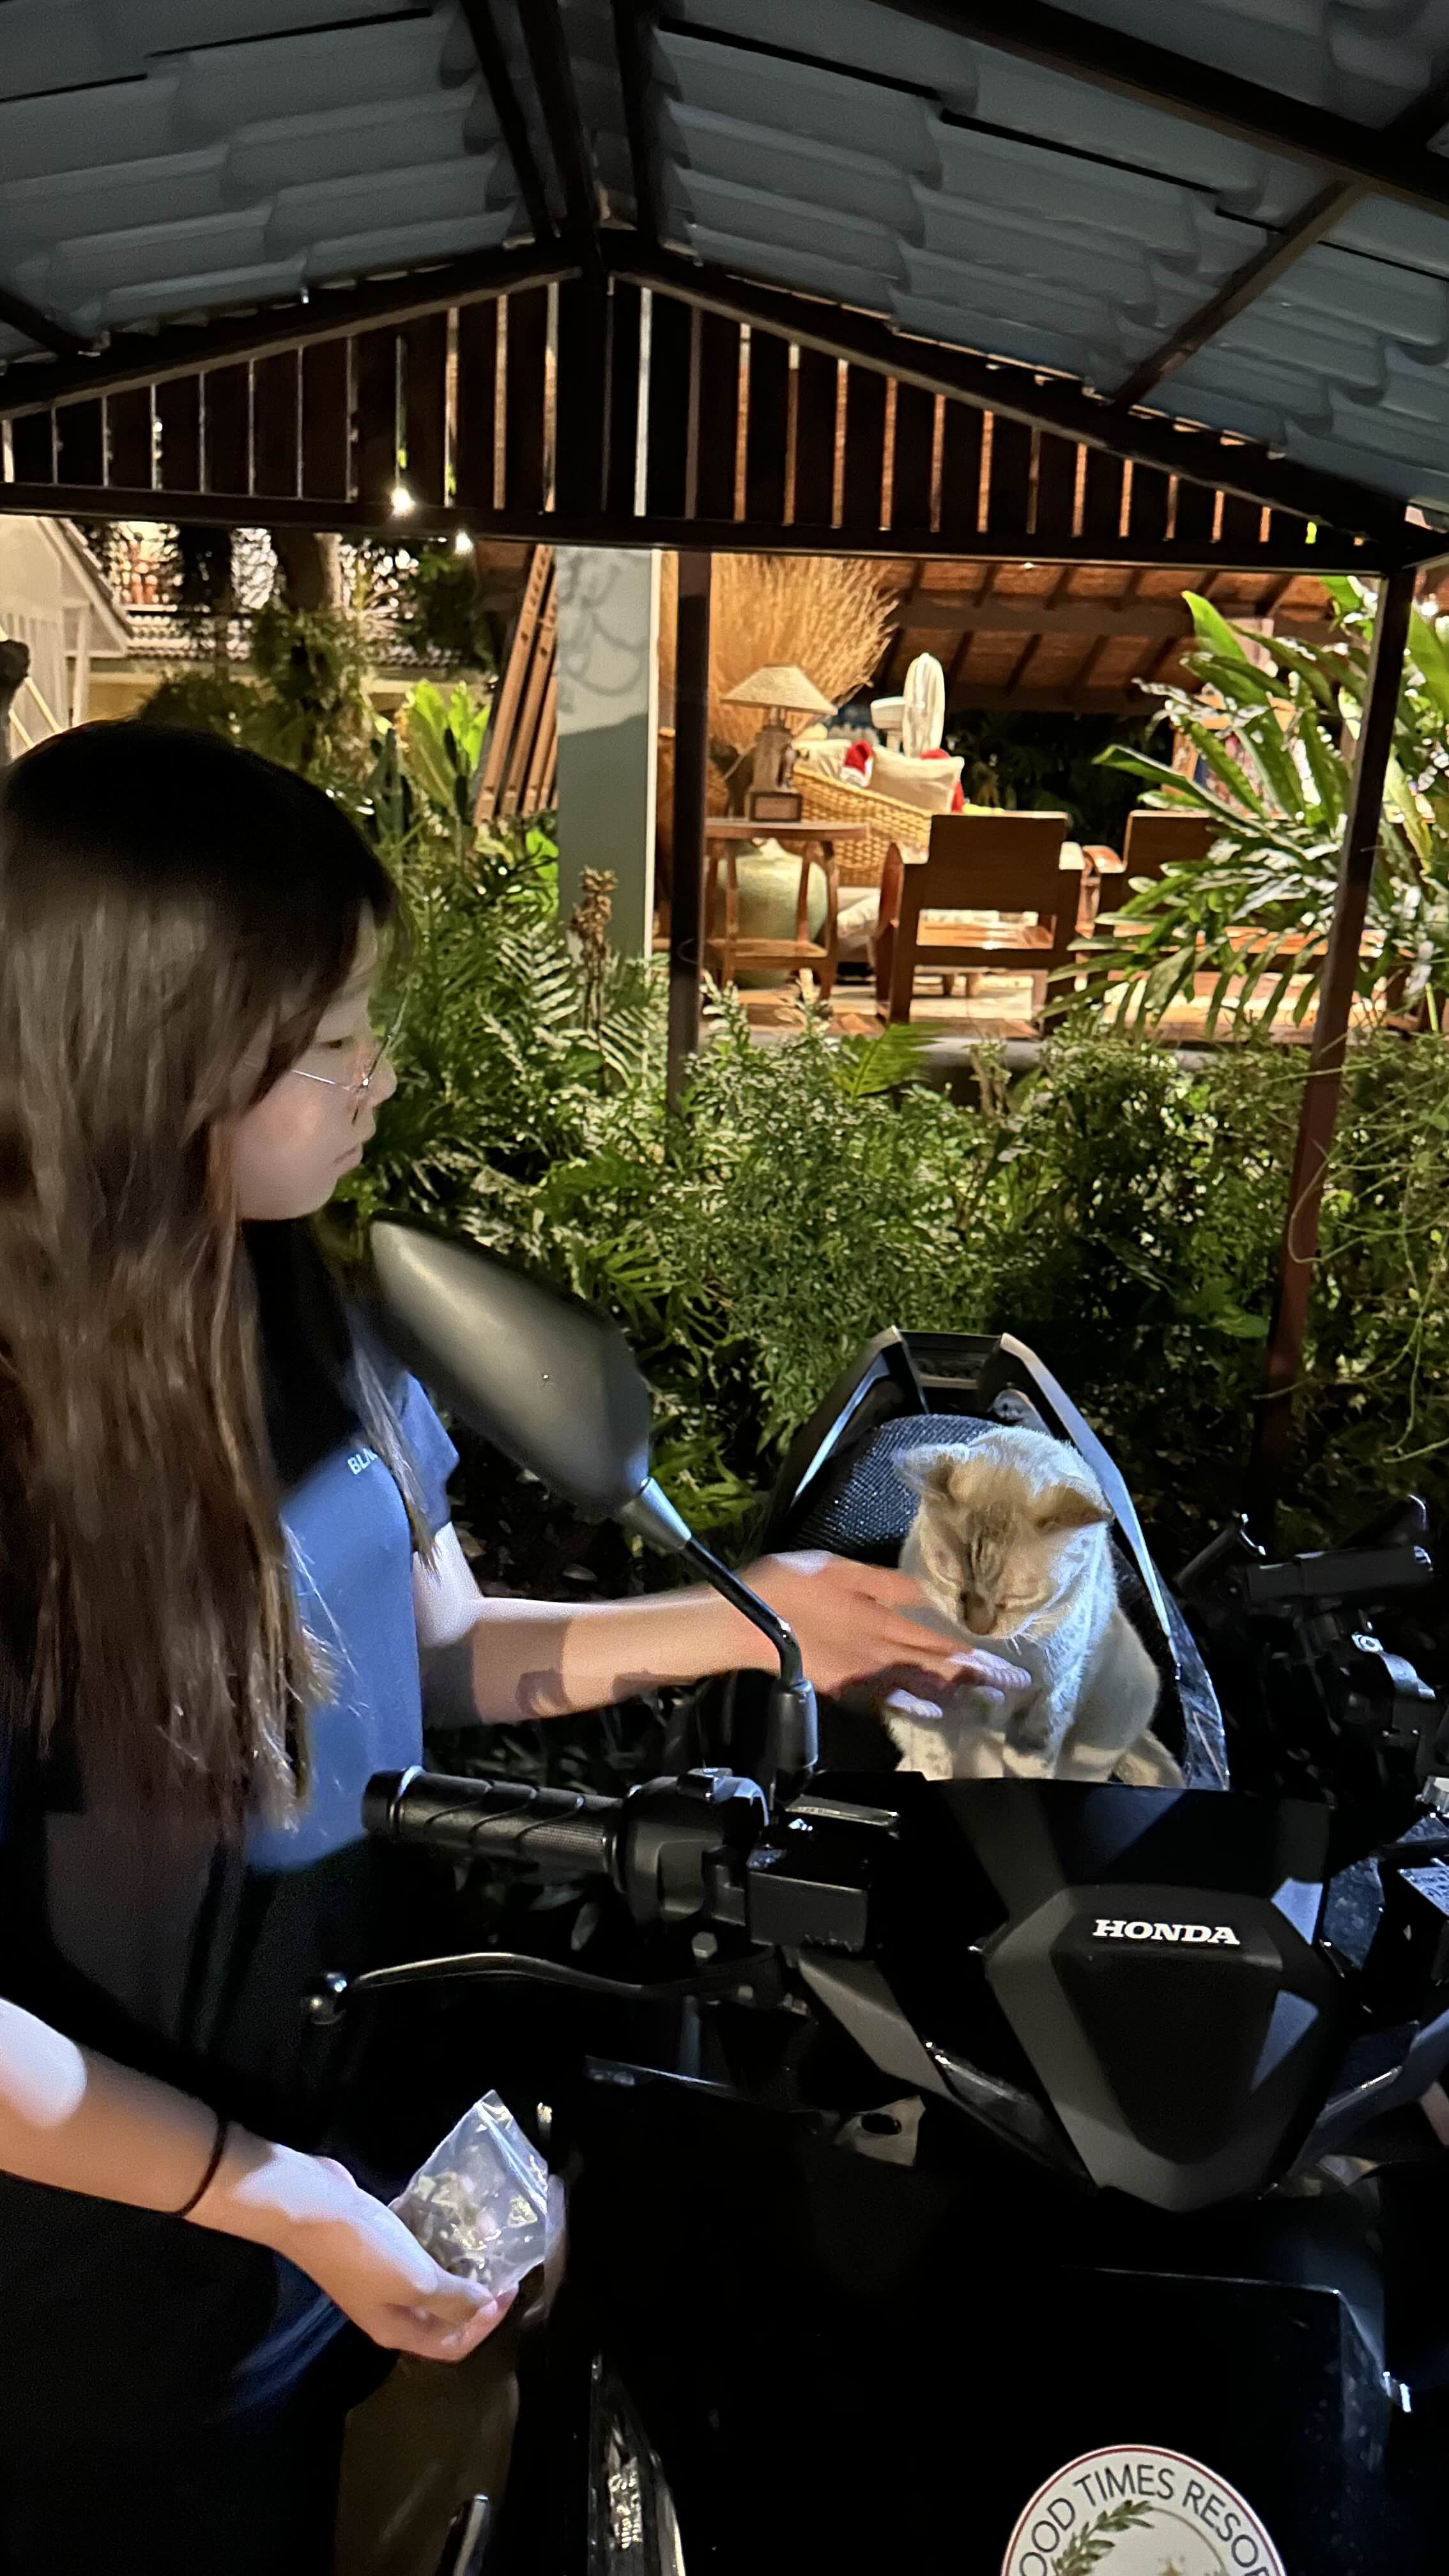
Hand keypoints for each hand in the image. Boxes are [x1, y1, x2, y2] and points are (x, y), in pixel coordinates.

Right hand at [200, 2139, 513, 2362]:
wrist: (307, 2206)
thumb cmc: (363, 2250)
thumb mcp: (416, 2279)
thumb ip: (453, 2298)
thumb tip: (485, 2307)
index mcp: (397, 2328)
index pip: (451, 2346)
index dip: (484, 2324)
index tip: (509, 2287)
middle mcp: (389, 2307)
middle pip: (443, 2313)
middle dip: (475, 2288)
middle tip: (499, 2255)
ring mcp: (379, 2274)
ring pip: (430, 2274)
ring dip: (457, 2255)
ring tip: (482, 2227)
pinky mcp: (375, 2241)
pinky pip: (414, 2243)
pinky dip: (434, 2231)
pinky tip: (450, 2209)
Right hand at [743, 1552, 1030, 1701]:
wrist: (744, 1621)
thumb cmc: (787, 1585)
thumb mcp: (839, 1569)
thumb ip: (884, 1582)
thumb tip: (928, 1589)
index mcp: (880, 1617)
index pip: (940, 1639)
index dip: (976, 1653)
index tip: (1011, 1663)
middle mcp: (879, 1649)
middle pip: (938, 1666)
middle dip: (979, 1677)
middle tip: (1017, 1686)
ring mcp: (862, 1672)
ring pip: (918, 1685)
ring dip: (955, 1693)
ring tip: (989, 1699)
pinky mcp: (844, 1686)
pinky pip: (885, 1700)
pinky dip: (911, 1707)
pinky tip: (932, 1714)